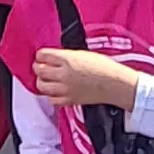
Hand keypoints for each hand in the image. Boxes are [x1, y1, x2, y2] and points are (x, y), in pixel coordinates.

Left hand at [29, 46, 143, 110]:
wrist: (115, 83)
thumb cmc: (104, 67)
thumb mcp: (83, 54)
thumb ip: (65, 56)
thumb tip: (52, 59)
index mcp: (67, 58)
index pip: (42, 55)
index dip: (40, 56)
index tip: (41, 57)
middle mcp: (64, 73)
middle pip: (39, 71)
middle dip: (38, 68)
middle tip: (41, 68)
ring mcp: (65, 88)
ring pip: (41, 86)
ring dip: (42, 82)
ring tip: (47, 80)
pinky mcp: (69, 100)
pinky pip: (52, 99)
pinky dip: (51, 96)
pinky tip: (56, 92)